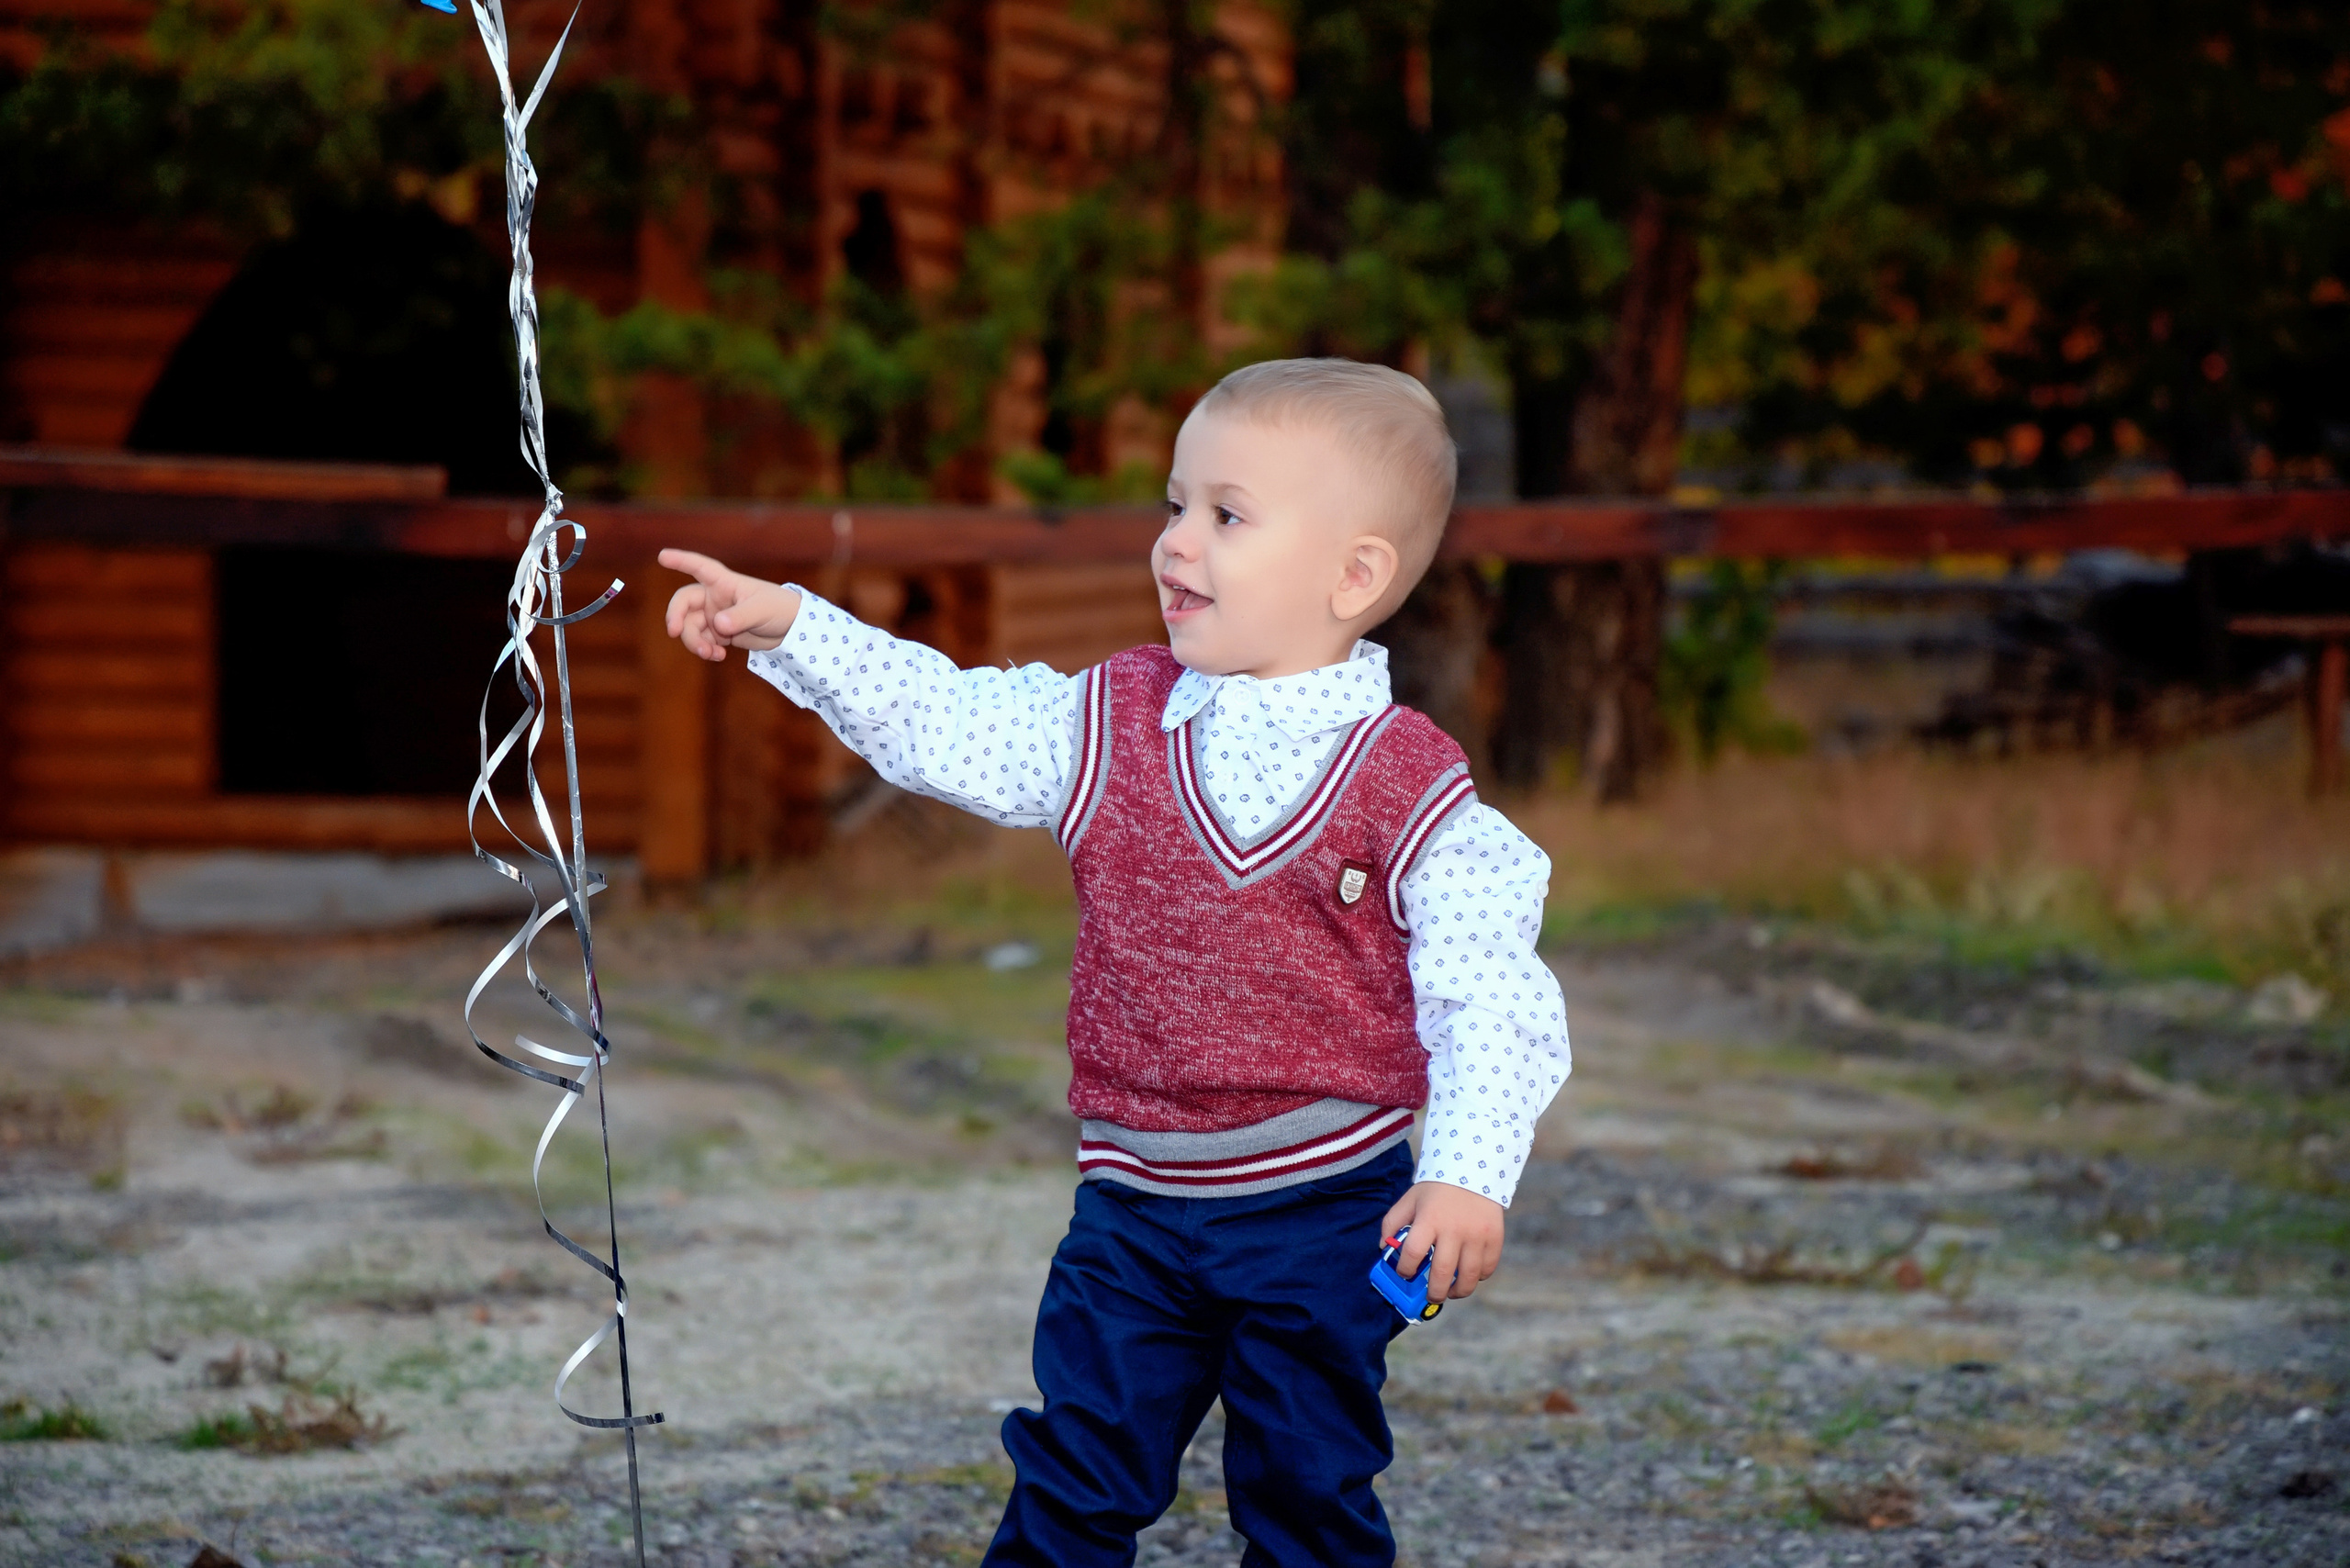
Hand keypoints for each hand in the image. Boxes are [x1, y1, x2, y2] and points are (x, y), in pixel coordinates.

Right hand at [659, 548, 800, 660]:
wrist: (791, 630)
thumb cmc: (779, 609)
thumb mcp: (762, 611)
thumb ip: (740, 617)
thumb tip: (717, 625)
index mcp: (724, 582)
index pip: (700, 567)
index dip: (681, 560)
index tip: (662, 556)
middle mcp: (715, 597)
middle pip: (683, 603)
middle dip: (675, 617)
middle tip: (674, 632)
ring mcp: (715, 615)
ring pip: (690, 627)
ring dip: (694, 641)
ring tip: (710, 653)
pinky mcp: (720, 633)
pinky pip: (702, 641)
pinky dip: (706, 650)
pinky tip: (718, 655)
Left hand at [1380, 1181, 1504, 1303]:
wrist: (1473, 1169)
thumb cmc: (1437, 1190)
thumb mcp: (1410, 1200)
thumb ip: (1392, 1223)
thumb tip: (1383, 1248)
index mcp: (1429, 1220)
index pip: (1412, 1254)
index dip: (1405, 1270)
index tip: (1405, 1273)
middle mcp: (1454, 1230)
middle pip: (1442, 1273)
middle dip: (1434, 1293)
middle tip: (1431, 1297)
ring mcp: (1477, 1235)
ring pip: (1468, 1277)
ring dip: (1458, 1291)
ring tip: (1451, 1292)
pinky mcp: (1495, 1237)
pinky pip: (1487, 1268)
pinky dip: (1478, 1277)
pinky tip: (1469, 1275)